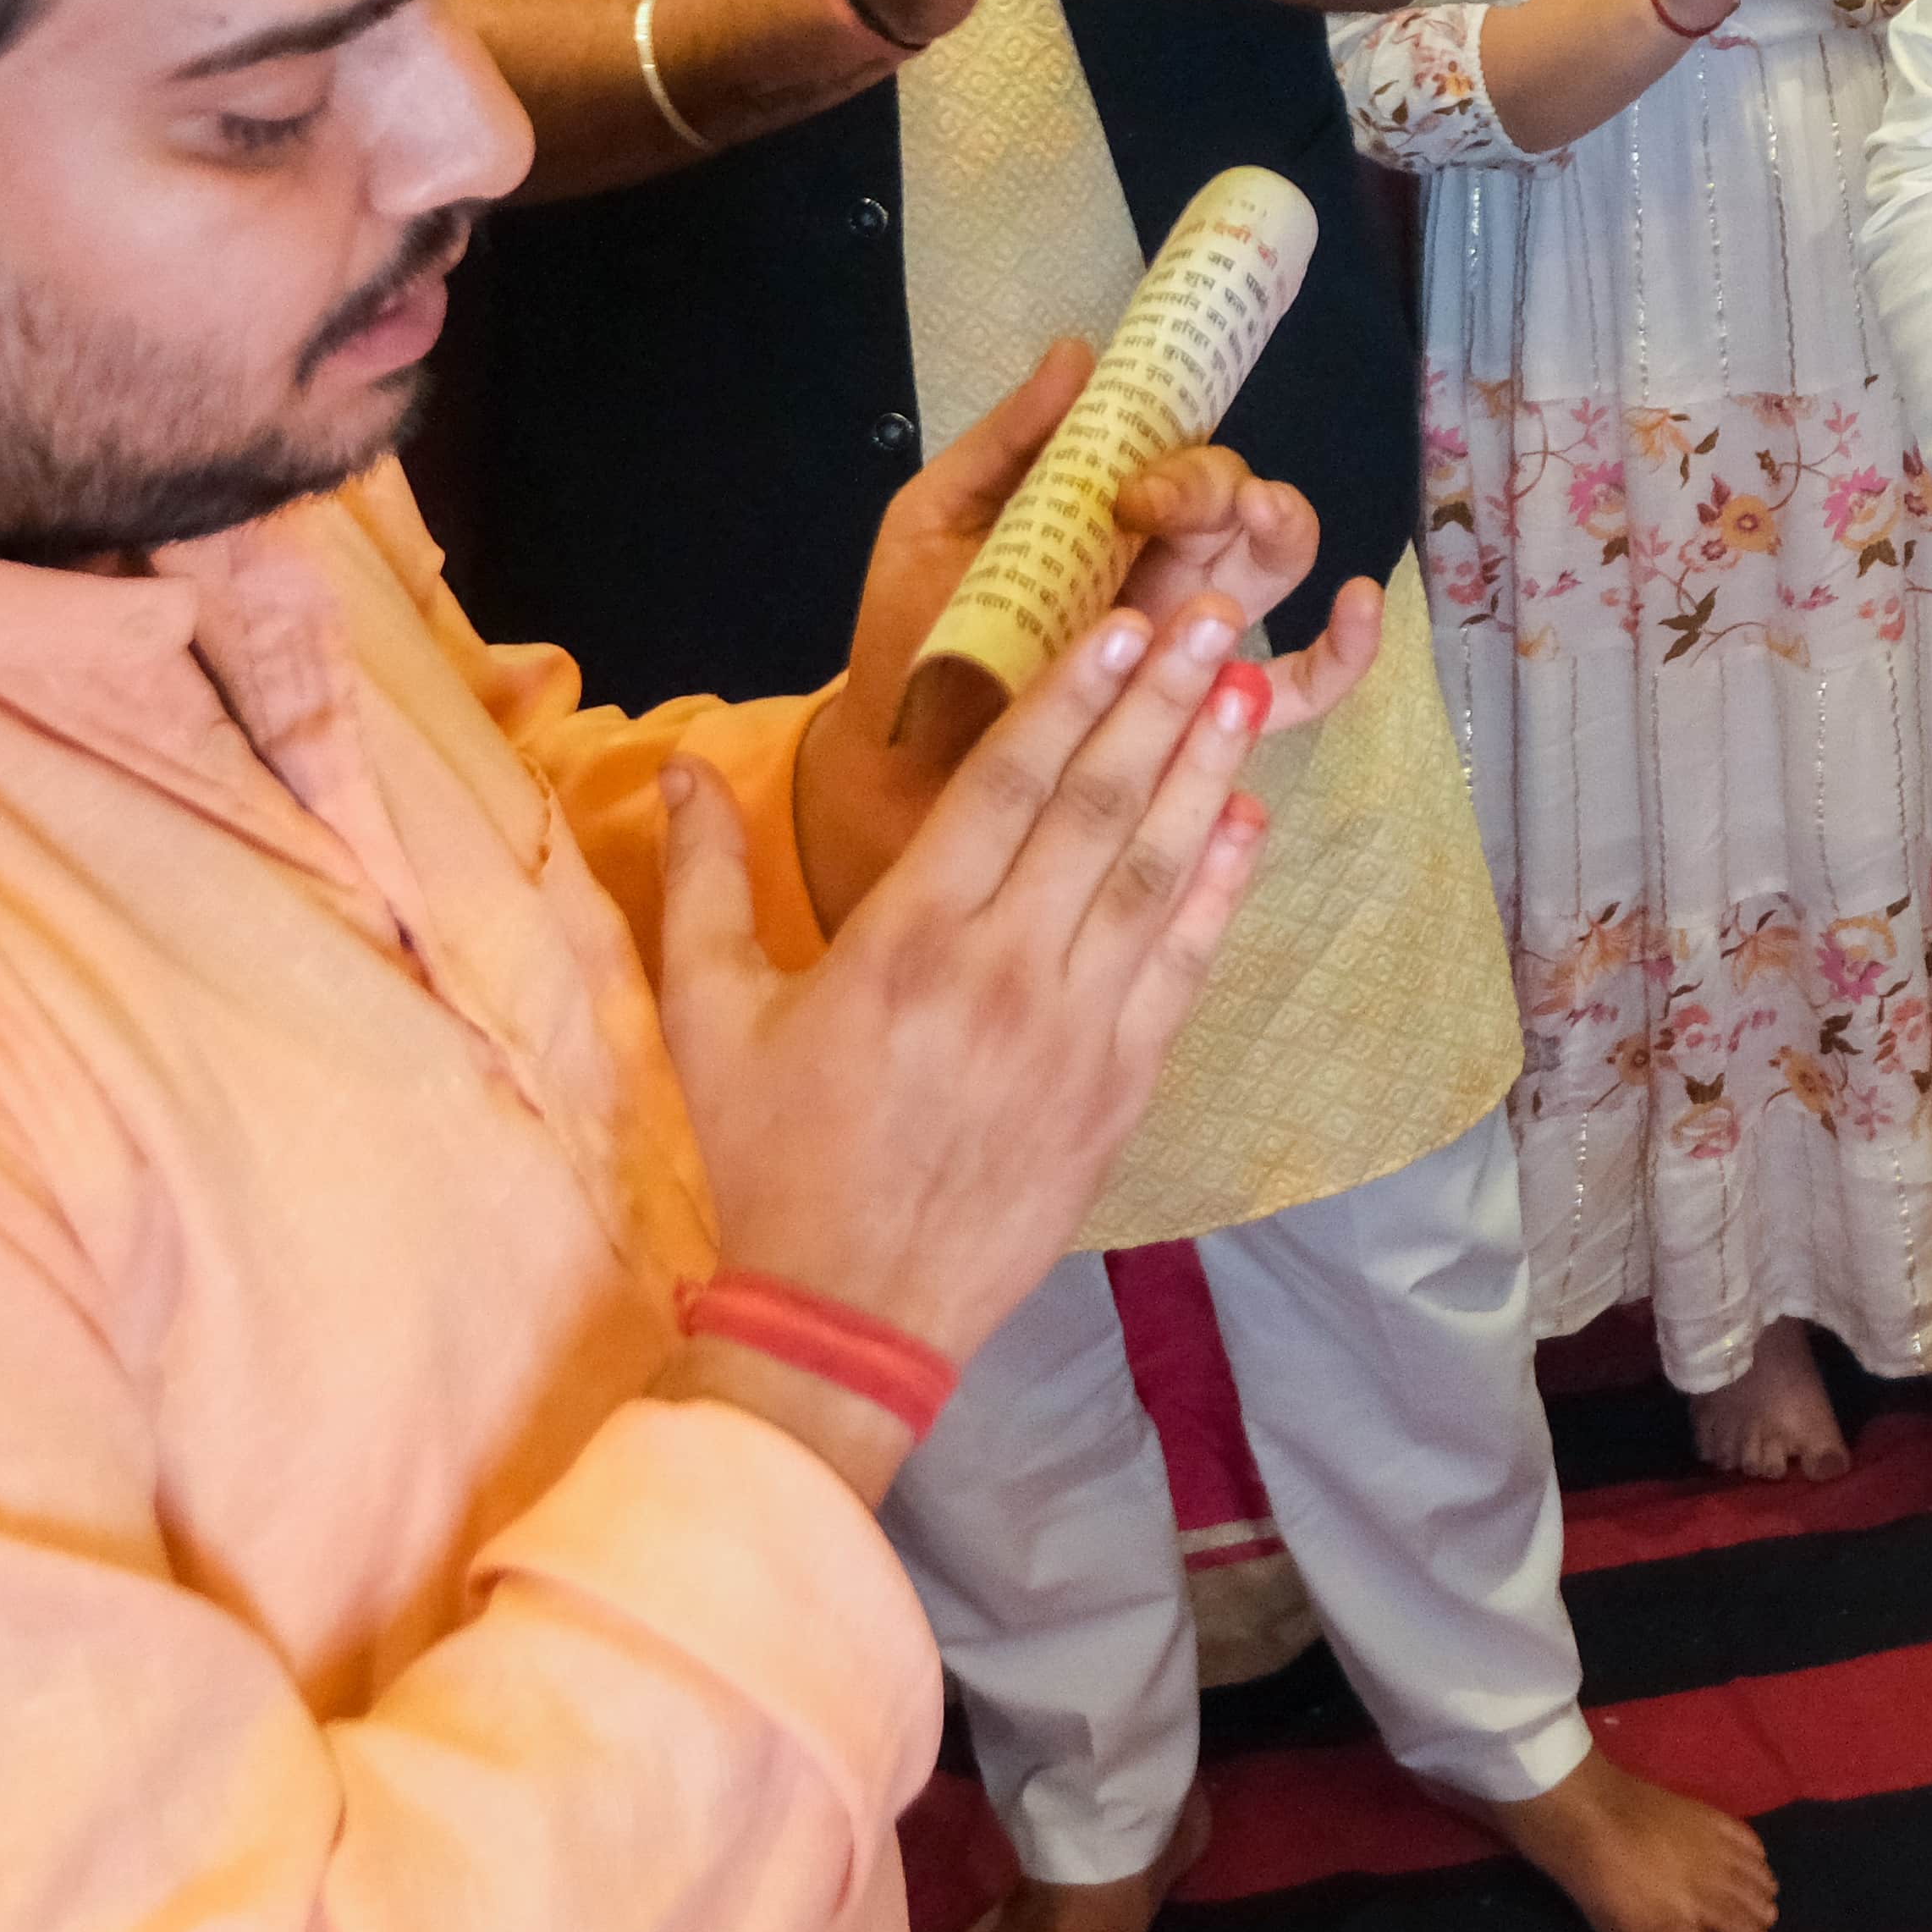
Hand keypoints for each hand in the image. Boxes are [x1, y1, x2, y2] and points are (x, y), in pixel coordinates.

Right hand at [652, 606, 1276, 1438]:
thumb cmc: (768, 1159)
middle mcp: (1000, 971)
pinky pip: (1185, 969)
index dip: (1069, 696)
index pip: (1004, 786)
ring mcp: (1072, 1032)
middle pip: (1098, 808)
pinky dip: (1222, 891)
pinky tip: (1248, 823)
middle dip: (1162, 702)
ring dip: (1206, 773)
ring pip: (1156, 875)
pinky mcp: (1117, 1090)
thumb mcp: (708, 1015)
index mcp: (902, 941)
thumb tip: (681, 769)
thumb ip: (702, 881)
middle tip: (1216, 613)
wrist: (845, 1318)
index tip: (1123, 624)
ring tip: (1249, 689)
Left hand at [805, 345, 1379, 902]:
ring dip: (1286, 533)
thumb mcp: (937, 518)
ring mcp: (1189, 639)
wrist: (893, 756)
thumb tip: (1079, 351)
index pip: (1177, 458)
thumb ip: (1006, 442)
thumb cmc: (911, 634)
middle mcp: (1162, 566)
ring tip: (1264, 522)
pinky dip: (1345, 652)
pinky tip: (1357, 613)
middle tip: (1181, 510)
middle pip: (1236, 504)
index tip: (1133, 490)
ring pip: (1275, 568)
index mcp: (1106, 513)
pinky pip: (1299, 690)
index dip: (1175, 460)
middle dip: (1227, 491)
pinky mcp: (1200, 715)